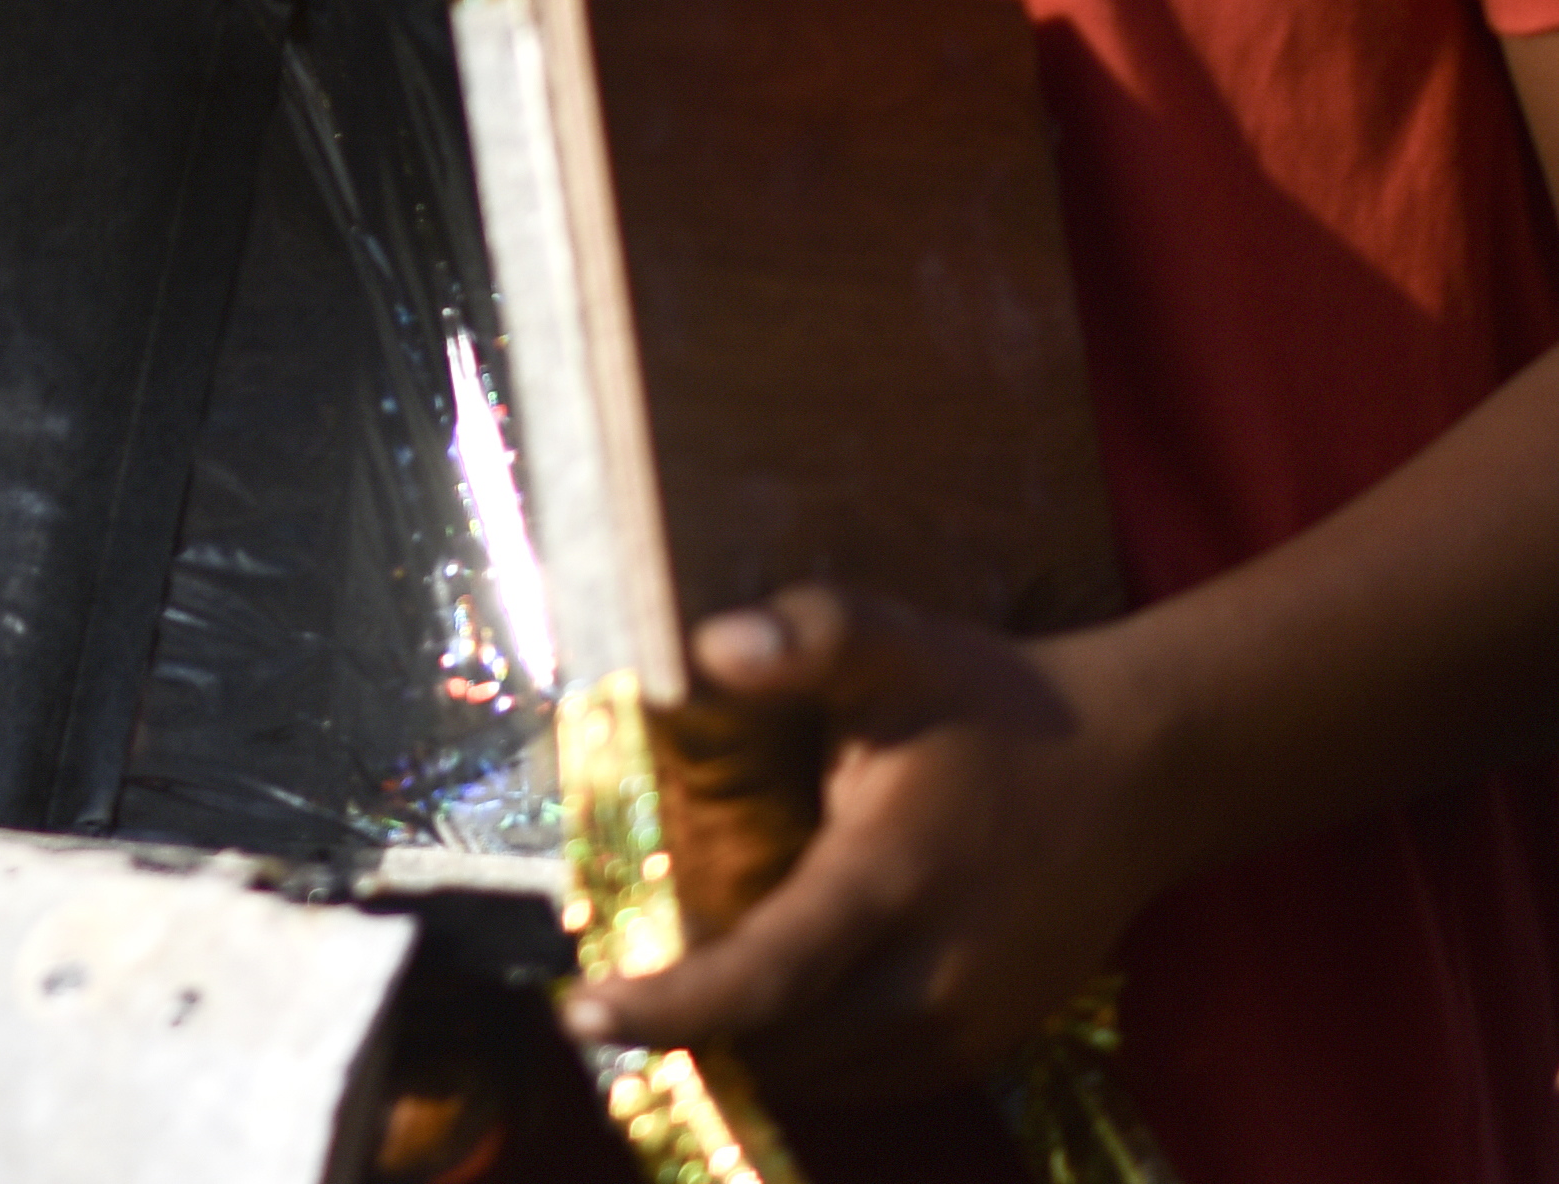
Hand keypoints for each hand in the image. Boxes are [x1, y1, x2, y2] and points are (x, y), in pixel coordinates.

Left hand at [562, 584, 1182, 1104]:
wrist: (1136, 770)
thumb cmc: (993, 703)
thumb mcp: (897, 644)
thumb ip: (809, 636)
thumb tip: (709, 646)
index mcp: (891, 881)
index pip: (766, 978)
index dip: (669, 1008)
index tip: (577, 1014)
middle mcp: (934, 978)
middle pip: (778, 1046)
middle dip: (684, 1032)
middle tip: (603, 990)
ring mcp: (969, 1026)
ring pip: (820, 1075)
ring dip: (742, 1049)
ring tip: (668, 998)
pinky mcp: (988, 1045)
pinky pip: (869, 1077)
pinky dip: (804, 1054)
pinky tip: (759, 1002)